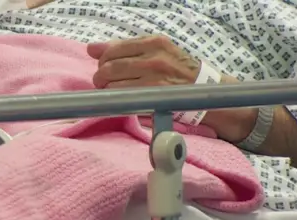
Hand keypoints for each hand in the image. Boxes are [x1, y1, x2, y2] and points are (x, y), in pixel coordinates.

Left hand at [87, 36, 255, 142]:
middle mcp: (154, 58)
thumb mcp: (156, 51)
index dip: (103, 60)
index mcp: (154, 42)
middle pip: (109, 66)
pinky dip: (115, 99)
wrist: (204, 90)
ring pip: (112, 83)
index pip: (114, 49)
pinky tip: (120, 99)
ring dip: (105, 89)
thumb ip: (124, 48)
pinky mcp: (153, 96)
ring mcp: (153, 78)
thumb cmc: (176, 70)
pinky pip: (122, 97)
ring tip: (112, 91)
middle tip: (104, 82)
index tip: (105, 67)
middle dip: (100, 76)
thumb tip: (91, 48)